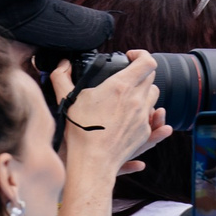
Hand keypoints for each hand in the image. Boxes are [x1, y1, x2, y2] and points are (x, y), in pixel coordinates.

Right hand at [51, 52, 164, 172]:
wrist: (92, 161)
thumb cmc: (79, 131)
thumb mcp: (67, 100)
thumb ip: (61, 78)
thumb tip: (62, 64)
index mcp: (121, 86)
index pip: (146, 62)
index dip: (141, 55)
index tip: (131, 57)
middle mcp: (137, 99)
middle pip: (151, 77)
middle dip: (139, 74)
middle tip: (125, 78)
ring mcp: (143, 116)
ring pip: (154, 95)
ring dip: (144, 92)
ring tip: (127, 96)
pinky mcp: (145, 131)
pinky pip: (151, 115)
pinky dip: (144, 111)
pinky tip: (130, 113)